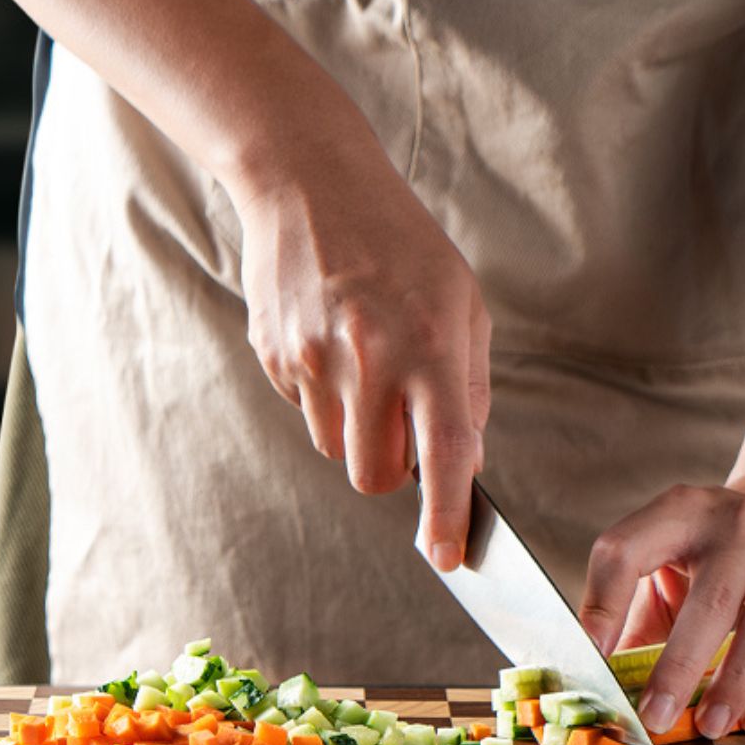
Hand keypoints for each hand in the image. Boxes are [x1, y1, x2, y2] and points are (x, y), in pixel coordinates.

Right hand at [233, 134, 490, 570]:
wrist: (309, 185)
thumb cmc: (401, 245)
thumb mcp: (461, 302)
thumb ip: (468, 385)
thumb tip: (465, 458)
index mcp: (429, 344)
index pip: (445, 451)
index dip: (446, 514)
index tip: (447, 559)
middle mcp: (369, 359)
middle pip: (375, 476)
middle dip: (392, 471)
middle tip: (401, 427)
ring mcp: (313, 361)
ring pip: (336, 450)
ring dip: (356, 431)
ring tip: (362, 364)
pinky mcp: (276, 358)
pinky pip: (305, 413)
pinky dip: (324, 399)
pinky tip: (330, 344)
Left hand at [579, 481, 744, 738]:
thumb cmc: (712, 555)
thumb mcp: (666, 561)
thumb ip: (632, 614)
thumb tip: (604, 681)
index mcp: (677, 510)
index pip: (625, 551)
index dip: (603, 604)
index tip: (595, 656)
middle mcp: (736, 521)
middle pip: (706, 601)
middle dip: (678, 667)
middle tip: (655, 716)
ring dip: (733, 684)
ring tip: (709, 726)